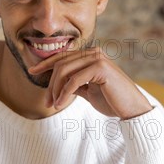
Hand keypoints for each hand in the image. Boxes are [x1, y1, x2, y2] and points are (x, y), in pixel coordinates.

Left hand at [29, 46, 152, 119]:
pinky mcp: (101, 67)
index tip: (32, 71)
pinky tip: (60, 103)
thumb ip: (75, 84)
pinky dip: (65, 92)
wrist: (131, 110)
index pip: (63, 57)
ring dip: (56, 90)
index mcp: (90, 56)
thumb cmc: (111, 101)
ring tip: (53, 105)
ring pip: (65, 71)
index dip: (45, 63)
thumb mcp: (88, 91)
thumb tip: (57, 85)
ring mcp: (98, 58)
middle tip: (46, 102)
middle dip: (50, 84)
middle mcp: (94, 53)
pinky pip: (74, 79)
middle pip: (61, 64)